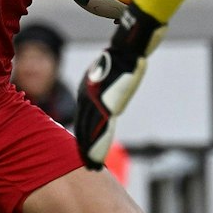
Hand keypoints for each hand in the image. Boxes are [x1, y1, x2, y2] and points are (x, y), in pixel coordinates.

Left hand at [74, 5, 166, 167]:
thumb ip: (113, 77)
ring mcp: (94, 101)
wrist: (128, 47)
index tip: (83, 146)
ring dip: (90, 151)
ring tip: (90, 166)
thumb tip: (124, 69)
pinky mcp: (105, 106)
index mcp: (88, 88)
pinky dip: (96, 149)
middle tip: (86, 162)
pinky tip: (93, 160)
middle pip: (84, 124)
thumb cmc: (125, 52)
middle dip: (85, 144)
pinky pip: (99, 132)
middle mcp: (87, 96)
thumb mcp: (115, 66)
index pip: (85, 114)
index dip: (84, 131)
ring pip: (89, 131)